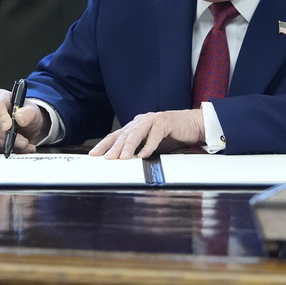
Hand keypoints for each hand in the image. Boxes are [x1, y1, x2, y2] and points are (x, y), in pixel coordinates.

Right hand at [0, 88, 49, 153]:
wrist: (27, 124)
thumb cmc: (27, 113)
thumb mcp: (33, 110)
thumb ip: (29, 113)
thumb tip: (20, 118)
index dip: (1, 117)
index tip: (8, 127)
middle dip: (8, 136)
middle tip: (23, 142)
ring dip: (8, 144)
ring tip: (23, 145)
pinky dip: (6, 149)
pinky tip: (18, 148)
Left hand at [89, 109, 204, 159]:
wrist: (192, 124)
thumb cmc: (170, 135)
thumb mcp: (150, 145)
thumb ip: (138, 150)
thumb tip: (123, 164)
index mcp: (135, 126)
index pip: (116, 135)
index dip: (104, 145)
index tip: (94, 155)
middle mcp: (141, 121)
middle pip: (124, 135)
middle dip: (114, 148)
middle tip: (107, 159)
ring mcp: (152, 120)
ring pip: (136, 133)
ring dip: (129, 146)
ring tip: (123, 157)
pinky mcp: (165, 122)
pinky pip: (155, 135)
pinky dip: (149, 145)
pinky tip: (144, 154)